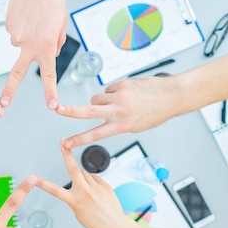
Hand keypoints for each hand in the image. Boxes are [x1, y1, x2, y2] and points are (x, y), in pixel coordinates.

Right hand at [0, 0, 66, 109]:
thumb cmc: (54, 1)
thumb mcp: (61, 25)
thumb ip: (56, 44)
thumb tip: (50, 54)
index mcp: (47, 46)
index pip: (49, 75)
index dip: (50, 92)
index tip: (51, 106)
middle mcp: (30, 44)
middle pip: (17, 72)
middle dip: (10, 90)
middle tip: (3, 103)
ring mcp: (16, 35)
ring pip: (20, 44)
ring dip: (26, 36)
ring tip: (34, 18)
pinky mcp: (8, 26)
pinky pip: (15, 32)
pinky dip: (20, 26)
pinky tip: (26, 13)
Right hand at [33, 143, 126, 227]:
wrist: (115, 227)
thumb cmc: (96, 222)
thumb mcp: (78, 211)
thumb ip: (76, 194)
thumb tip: (81, 178)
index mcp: (74, 202)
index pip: (54, 190)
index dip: (42, 183)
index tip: (33, 178)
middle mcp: (85, 193)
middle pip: (74, 169)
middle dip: (67, 154)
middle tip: (63, 141)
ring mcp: (96, 188)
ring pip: (85, 174)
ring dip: (83, 178)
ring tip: (90, 193)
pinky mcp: (106, 186)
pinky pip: (95, 178)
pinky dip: (94, 183)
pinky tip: (98, 194)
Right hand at [57, 76, 180, 147]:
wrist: (171, 96)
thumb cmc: (154, 113)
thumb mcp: (135, 126)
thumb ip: (116, 122)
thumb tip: (99, 112)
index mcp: (123, 125)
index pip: (96, 134)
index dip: (79, 139)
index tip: (66, 143)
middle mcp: (120, 111)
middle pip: (89, 111)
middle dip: (71, 111)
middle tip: (57, 109)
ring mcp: (120, 96)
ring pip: (96, 99)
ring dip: (100, 102)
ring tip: (117, 103)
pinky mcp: (122, 84)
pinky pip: (107, 89)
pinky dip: (113, 92)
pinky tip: (126, 94)